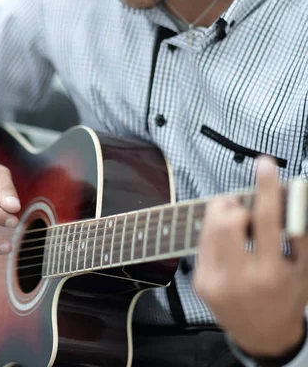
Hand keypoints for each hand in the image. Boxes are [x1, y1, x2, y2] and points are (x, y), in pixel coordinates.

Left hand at [193, 156, 307, 357]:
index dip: (266, 188)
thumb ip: (300, 231)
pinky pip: (203, 242)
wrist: (263, 335)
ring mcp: (215, 282)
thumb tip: (294, 193)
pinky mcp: (200, 282)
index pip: (267, 220)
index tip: (265, 164)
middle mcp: (240, 279)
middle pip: (227, 220)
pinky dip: (216, 233)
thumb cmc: (287, 296)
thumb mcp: (303, 267)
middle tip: (245, 208)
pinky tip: (230, 243)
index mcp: (270, 274)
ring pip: (210, 226)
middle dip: (236, 205)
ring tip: (239, 223)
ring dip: (223, 214)